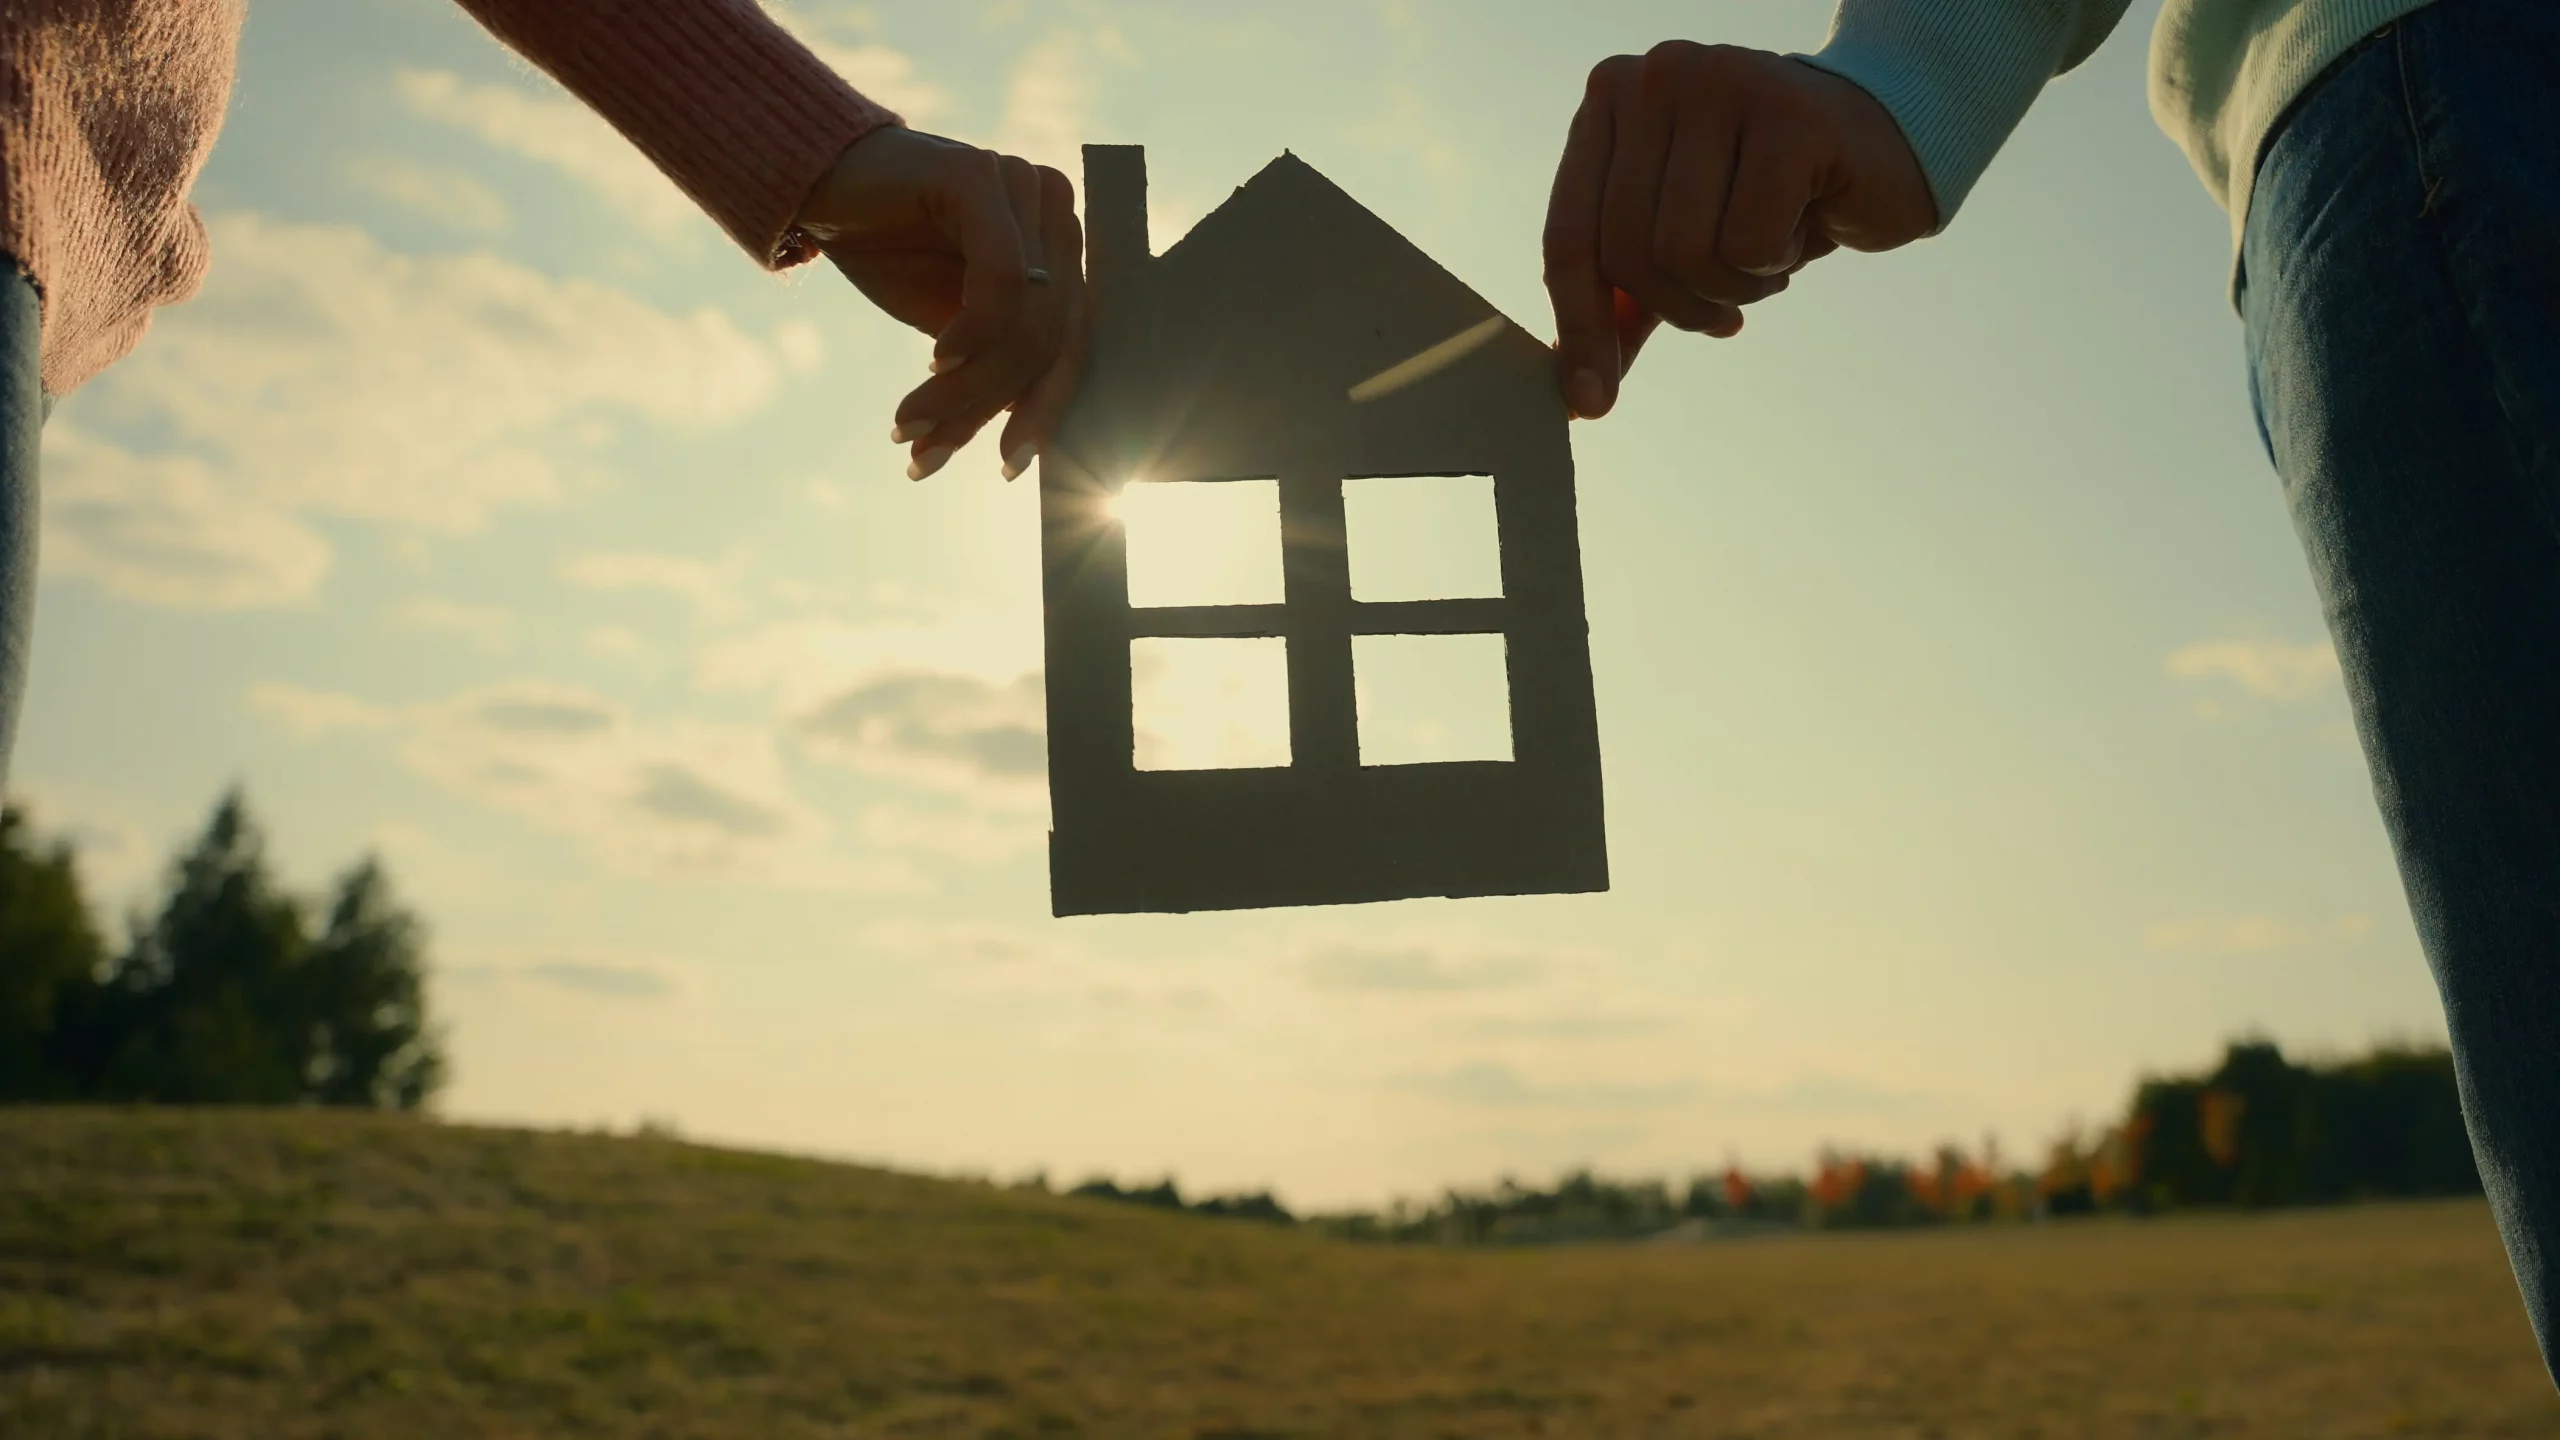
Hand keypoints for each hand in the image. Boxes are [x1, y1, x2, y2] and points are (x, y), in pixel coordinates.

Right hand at [794, 127, 1087, 479]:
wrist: (819, 187)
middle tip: (930, 452)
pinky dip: (972, 333)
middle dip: (986, 407)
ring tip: (913, 426)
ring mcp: (1024, 189)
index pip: (1071, 345)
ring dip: (965, 388)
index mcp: (1061, 251)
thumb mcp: (951, 329)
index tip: (1007, 468)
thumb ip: (993, 370)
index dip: (1044, 412)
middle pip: (1046, 339)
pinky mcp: (982, 177)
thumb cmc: (890, 254)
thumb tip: (1022, 449)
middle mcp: (1056, 214)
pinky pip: (998, 277)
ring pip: (1023, 320)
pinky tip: (935, 363)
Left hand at [1543, 42, 1936, 418]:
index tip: (1592, 404)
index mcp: (1610, 98)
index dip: (1580, 328)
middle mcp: (1655, 75)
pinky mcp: (1788, 113)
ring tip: (1769, 250)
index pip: (1567, 235)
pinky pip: (1748, 243)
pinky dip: (1776, 260)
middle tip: (1728, 304)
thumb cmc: (1771, 196)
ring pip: (1683, 253)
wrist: (1885, 147)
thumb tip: (1577, 393)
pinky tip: (1805, 223)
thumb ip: (1621, 304)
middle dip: (1680, 308)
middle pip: (1624, 253)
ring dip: (1734, 285)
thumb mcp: (1680, 246)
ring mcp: (1721, 82)